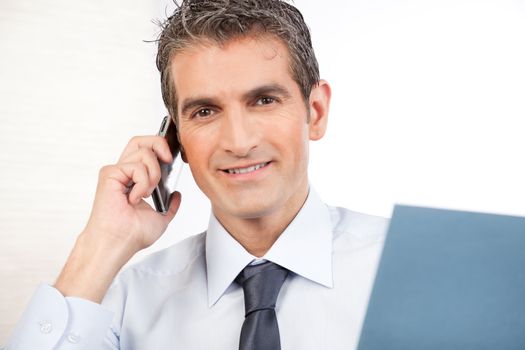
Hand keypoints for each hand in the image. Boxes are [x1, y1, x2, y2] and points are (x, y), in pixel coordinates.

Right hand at [85, 135, 180, 251]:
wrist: (119, 243)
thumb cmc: (132, 235)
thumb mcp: (161, 218)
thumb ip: (170, 205)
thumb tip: (177, 194)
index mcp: (133, 179)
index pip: (145, 150)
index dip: (160, 147)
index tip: (172, 159)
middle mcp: (123, 172)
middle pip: (140, 141)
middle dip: (159, 144)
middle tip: (168, 161)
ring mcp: (116, 171)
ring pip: (144, 152)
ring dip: (154, 174)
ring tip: (146, 194)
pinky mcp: (110, 174)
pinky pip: (136, 167)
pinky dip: (143, 183)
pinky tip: (134, 198)